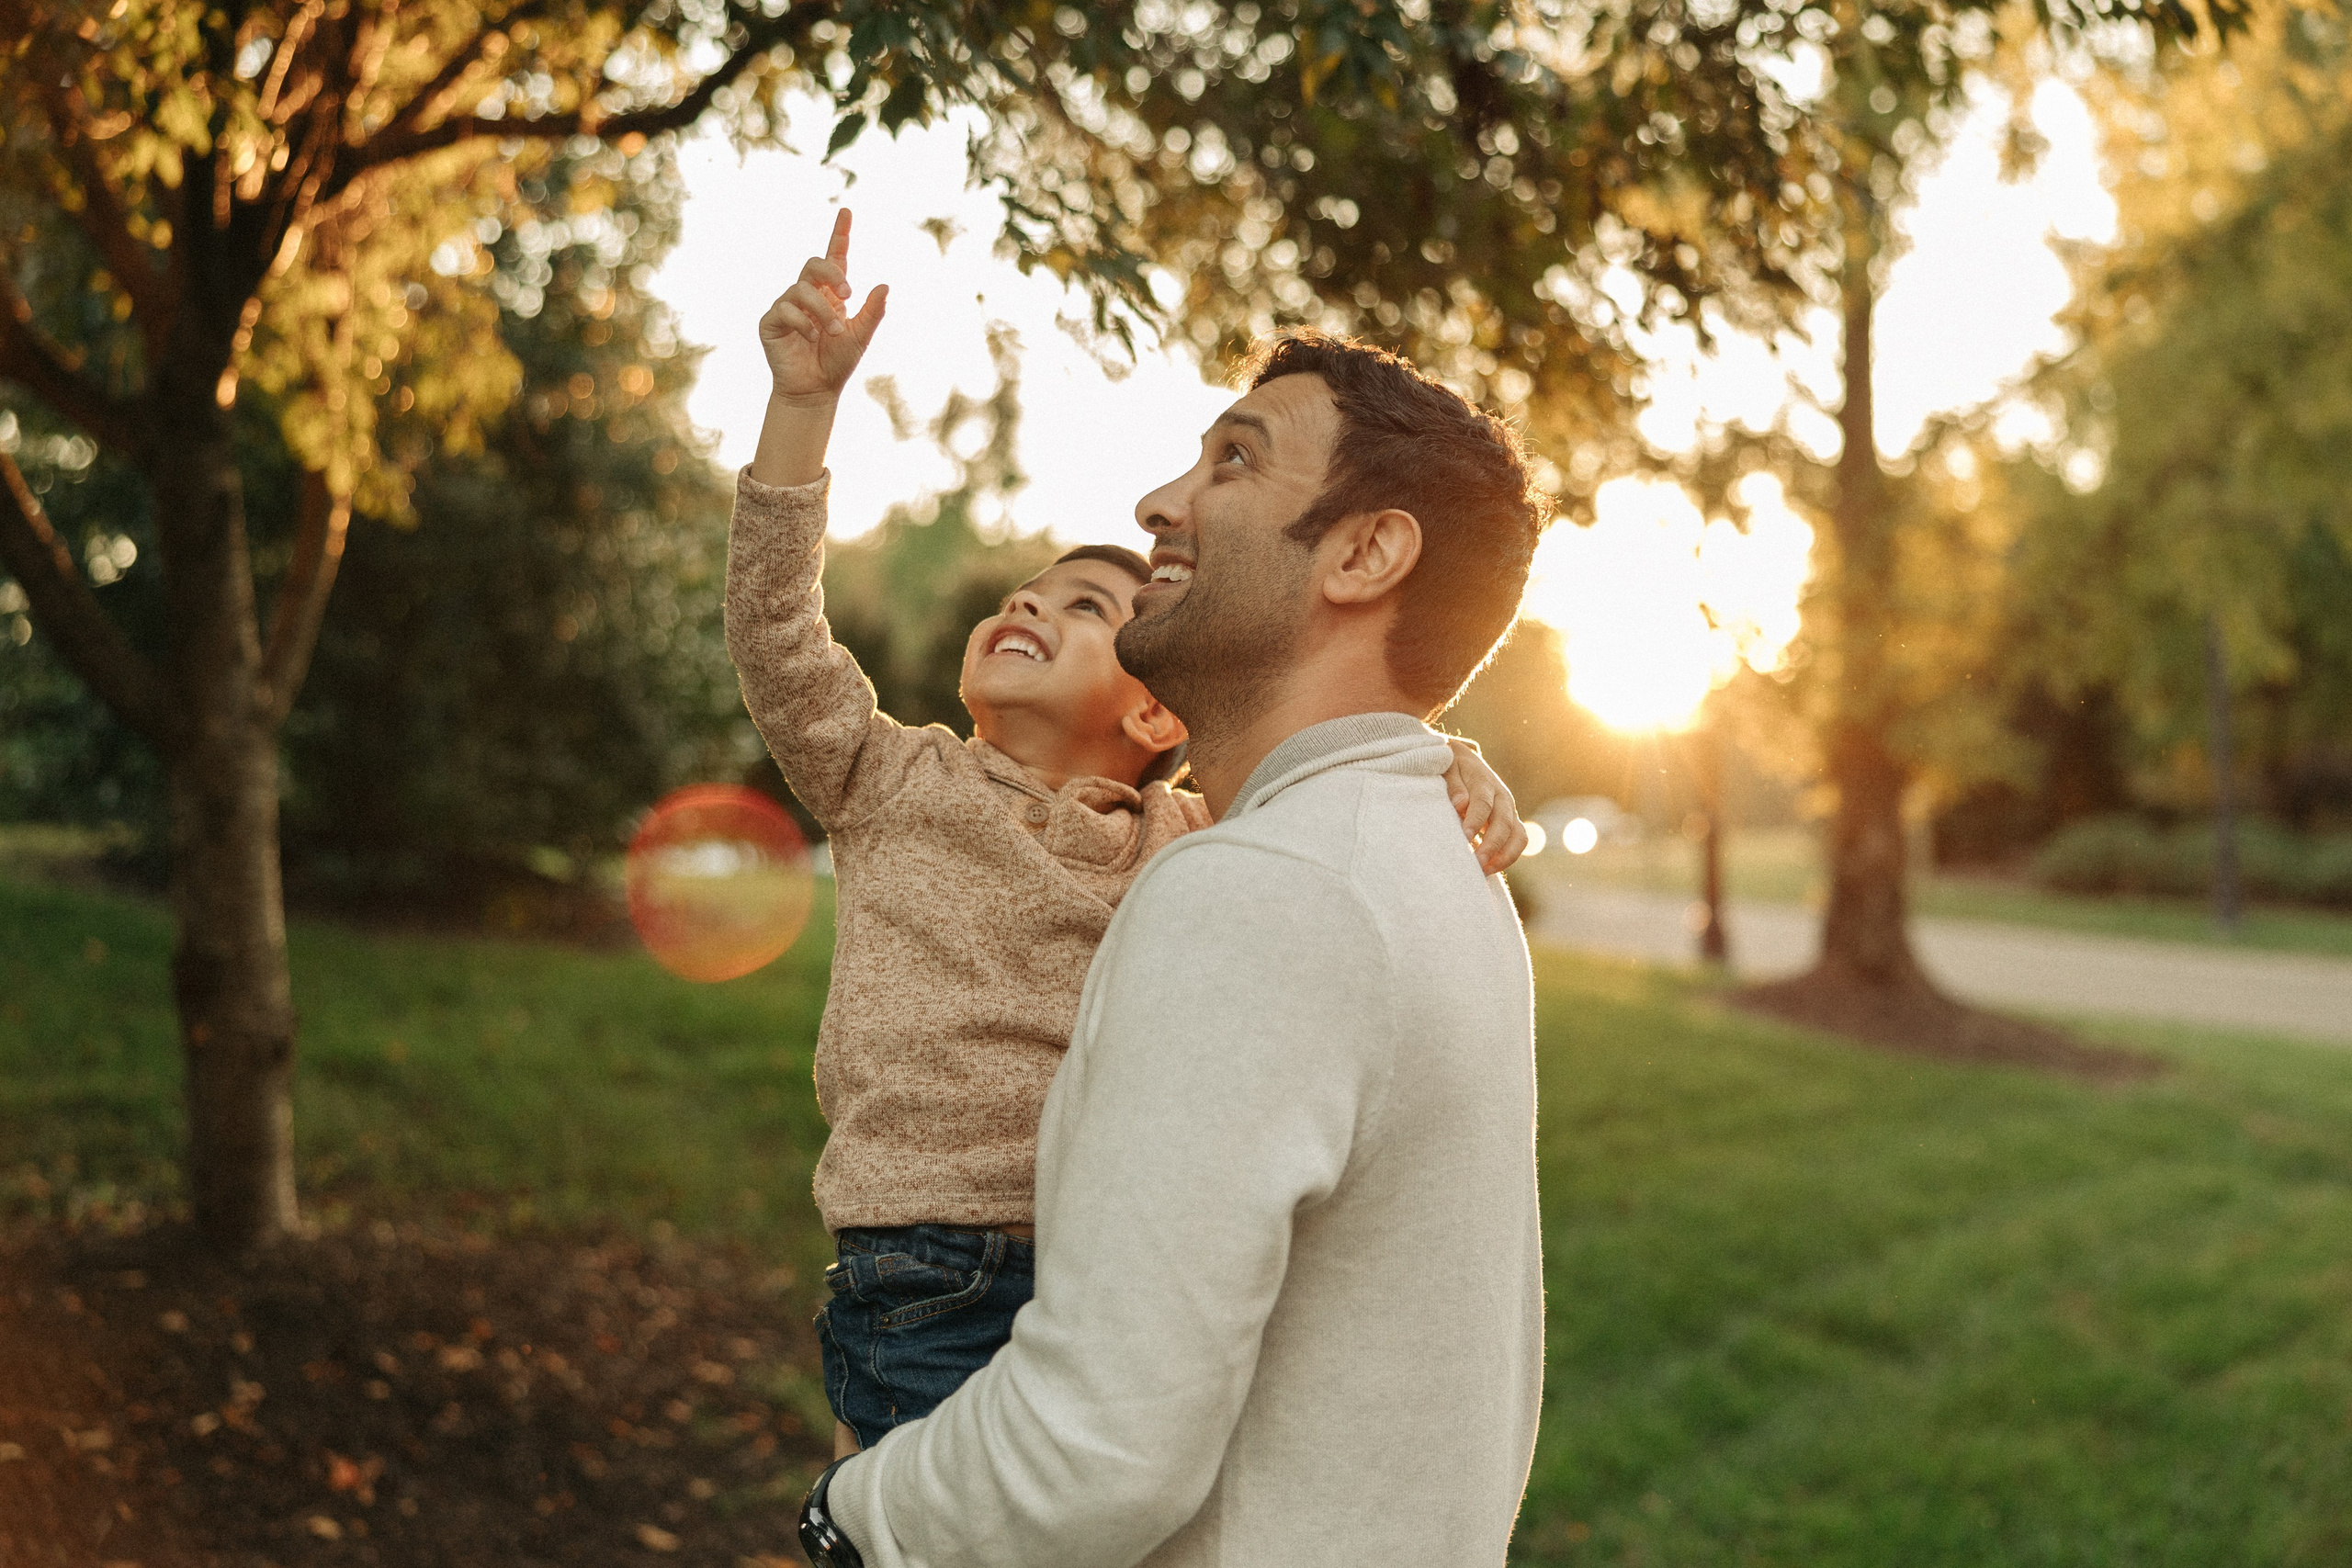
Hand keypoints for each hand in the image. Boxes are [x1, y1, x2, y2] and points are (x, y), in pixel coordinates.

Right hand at [759, 209, 888, 404]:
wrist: (815, 391)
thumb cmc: (837, 364)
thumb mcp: (860, 337)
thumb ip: (872, 312)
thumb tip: (885, 285)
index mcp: (830, 296)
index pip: (835, 259)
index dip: (839, 234)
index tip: (847, 211)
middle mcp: (807, 296)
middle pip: (814, 264)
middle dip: (832, 274)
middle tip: (848, 294)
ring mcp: (787, 307)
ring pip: (801, 289)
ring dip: (822, 310)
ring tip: (834, 331)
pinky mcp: (771, 322)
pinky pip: (785, 310)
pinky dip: (803, 323)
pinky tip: (811, 339)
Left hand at [1444, 738, 1527, 874]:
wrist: (1463, 759)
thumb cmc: (1450, 767)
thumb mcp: (1448, 768)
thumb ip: (1454, 785)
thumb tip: (1460, 804)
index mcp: (1484, 781)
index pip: (1483, 803)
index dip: (1475, 821)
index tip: (1464, 837)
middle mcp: (1502, 796)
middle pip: (1504, 822)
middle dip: (1491, 845)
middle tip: (1476, 862)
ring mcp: (1509, 810)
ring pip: (1518, 835)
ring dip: (1504, 856)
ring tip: (1484, 871)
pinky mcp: (1511, 821)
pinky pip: (1518, 841)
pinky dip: (1508, 857)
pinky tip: (1490, 869)